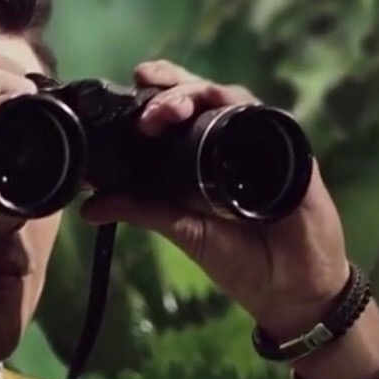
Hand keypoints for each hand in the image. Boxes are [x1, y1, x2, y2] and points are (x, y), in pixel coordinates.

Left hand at [79, 60, 351, 338]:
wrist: (289, 288)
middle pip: (199, 93)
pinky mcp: (291, 152)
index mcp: (198, 153)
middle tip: (147, 113)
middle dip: (170, 90)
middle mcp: (228, 139)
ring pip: (229, 97)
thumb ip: (140, 211)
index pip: (176, 109)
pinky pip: (268, 120)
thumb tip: (87, 207)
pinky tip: (223, 107)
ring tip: (168, 112)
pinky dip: (243, 110)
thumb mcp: (182, 230)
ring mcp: (260, 141)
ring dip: (198, 95)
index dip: (153, 93)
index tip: (126, 90)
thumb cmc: (239, 257)